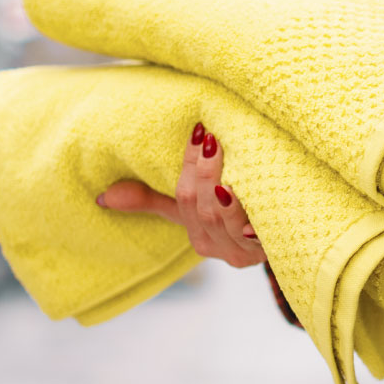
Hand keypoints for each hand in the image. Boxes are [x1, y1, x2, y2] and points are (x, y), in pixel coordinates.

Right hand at [96, 120, 266, 268]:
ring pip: (226, 222)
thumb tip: (102, 196)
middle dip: (206, 172)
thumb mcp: (191, 212)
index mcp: (197, 238)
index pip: (184, 198)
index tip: (198, 132)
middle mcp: (217, 247)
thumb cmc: (229, 222)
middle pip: (204, 209)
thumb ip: (150, 201)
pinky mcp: (267, 251)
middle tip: (213, 138)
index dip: (189, 165)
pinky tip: (250, 197)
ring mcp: (242, 252)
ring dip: (226, 192)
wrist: (280, 247)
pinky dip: (251, 218)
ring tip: (228, 159)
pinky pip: (258, 235)